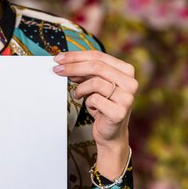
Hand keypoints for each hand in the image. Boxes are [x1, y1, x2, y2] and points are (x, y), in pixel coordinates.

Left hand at [53, 50, 137, 176]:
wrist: (110, 133)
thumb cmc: (102, 105)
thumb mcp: (94, 84)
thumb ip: (85, 72)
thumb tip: (65, 62)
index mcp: (126, 70)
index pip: (98, 56)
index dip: (76, 56)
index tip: (59, 58)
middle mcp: (130, 82)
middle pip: (96, 66)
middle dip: (73, 67)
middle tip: (57, 70)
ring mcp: (127, 97)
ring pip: (95, 82)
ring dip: (80, 88)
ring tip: (78, 94)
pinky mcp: (120, 112)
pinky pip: (95, 99)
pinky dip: (87, 102)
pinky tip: (90, 106)